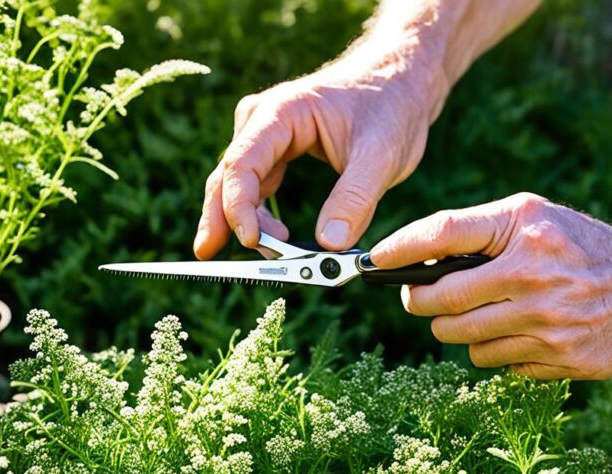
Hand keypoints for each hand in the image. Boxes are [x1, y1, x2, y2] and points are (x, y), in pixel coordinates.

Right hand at [193, 58, 444, 258]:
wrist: (400, 81)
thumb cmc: (391, 106)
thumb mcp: (382, 155)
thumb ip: (355, 199)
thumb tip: (331, 245)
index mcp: (281, 112)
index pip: (242, 162)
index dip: (239, 205)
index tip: (252, 240)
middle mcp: (263, 121)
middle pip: (228, 175)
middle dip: (222, 218)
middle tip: (212, 255)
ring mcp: (266, 136)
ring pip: (237, 185)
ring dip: (243, 222)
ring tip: (268, 255)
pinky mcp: (275, 151)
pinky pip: (256, 187)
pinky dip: (258, 216)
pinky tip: (267, 240)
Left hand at [369, 193, 611, 379]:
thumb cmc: (578, 246)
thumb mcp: (533, 218)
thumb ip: (476, 232)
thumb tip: (412, 261)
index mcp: (525, 229)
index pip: (442, 234)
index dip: (399, 248)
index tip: (374, 260)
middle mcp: (534, 274)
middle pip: (439, 300)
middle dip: (419, 301)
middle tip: (419, 297)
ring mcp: (547, 321)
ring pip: (460, 338)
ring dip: (456, 328)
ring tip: (478, 313)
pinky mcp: (558, 358)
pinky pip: (494, 363)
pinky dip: (493, 350)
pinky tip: (515, 332)